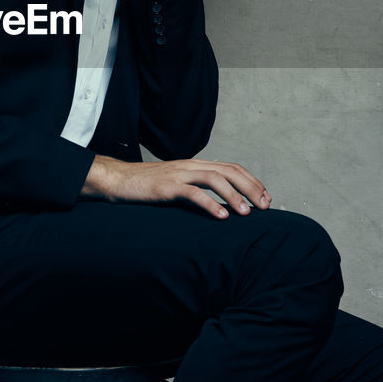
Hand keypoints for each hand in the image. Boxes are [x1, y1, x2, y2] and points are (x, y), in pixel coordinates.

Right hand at [82, 153, 270, 218]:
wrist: (116, 180)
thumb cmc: (146, 186)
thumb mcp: (176, 185)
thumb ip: (196, 189)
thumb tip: (220, 204)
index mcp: (195, 165)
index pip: (231, 167)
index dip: (252, 181)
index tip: (265, 198)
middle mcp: (190, 165)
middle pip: (229, 171)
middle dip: (251, 188)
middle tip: (265, 206)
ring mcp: (178, 174)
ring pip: (215, 179)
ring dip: (234, 195)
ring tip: (247, 213)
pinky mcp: (166, 186)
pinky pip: (192, 193)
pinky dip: (210, 204)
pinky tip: (221, 216)